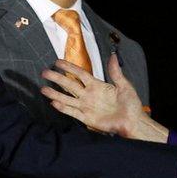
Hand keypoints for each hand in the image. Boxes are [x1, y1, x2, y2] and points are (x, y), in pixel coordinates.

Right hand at [41, 55, 167, 141]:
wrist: (133, 122)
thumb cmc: (131, 104)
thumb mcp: (125, 85)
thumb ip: (116, 72)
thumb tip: (113, 55)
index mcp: (97, 85)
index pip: (80, 74)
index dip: (69, 68)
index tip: (57, 62)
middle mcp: (89, 95)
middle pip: (70, 85)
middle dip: (57, 78)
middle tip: (44, 72)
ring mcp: (87, 107)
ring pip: (68, 99)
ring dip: (56, 94)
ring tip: (43, 89)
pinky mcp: (87, 118)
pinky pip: (73, 112)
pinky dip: (64, 108)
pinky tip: (54, 103)